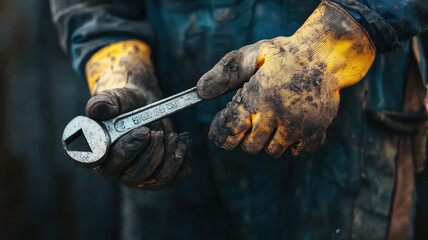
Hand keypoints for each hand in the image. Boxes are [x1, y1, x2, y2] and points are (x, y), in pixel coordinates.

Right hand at [85, 40, 191, 189]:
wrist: (143, 104)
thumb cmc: (123, 103)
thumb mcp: (112, 97)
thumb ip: (102, 102)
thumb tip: (100, 110)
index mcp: (100, 156)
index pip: (109, 166)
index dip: (128, 152)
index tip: (144, 132)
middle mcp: (119, 171)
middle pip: (136, 176)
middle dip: (153, 152)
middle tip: (159, 132)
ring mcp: (140, 176)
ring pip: (157, 181)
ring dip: (170, 158)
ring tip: (174, 136)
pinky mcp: (160, 174)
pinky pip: (175, 179)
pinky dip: (184, 161)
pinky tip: (183, 141)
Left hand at [197, 1, 374, 156]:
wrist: (327, 53)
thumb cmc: (283, 54)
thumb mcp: (251, 54)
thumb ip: (225, 73)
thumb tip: (201, 92)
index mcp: (258, 94)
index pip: (231, 128)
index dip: (221, 135)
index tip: (221, 135)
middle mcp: (278, 113)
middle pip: (251, 147)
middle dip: (246, 138)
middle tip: (252, 122)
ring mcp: (299, 124)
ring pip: (273, 151)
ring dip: (268, 141)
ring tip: (273, 121)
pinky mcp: (317, 129)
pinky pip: (298, 151)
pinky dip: (292, 145)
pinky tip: (290, 127)